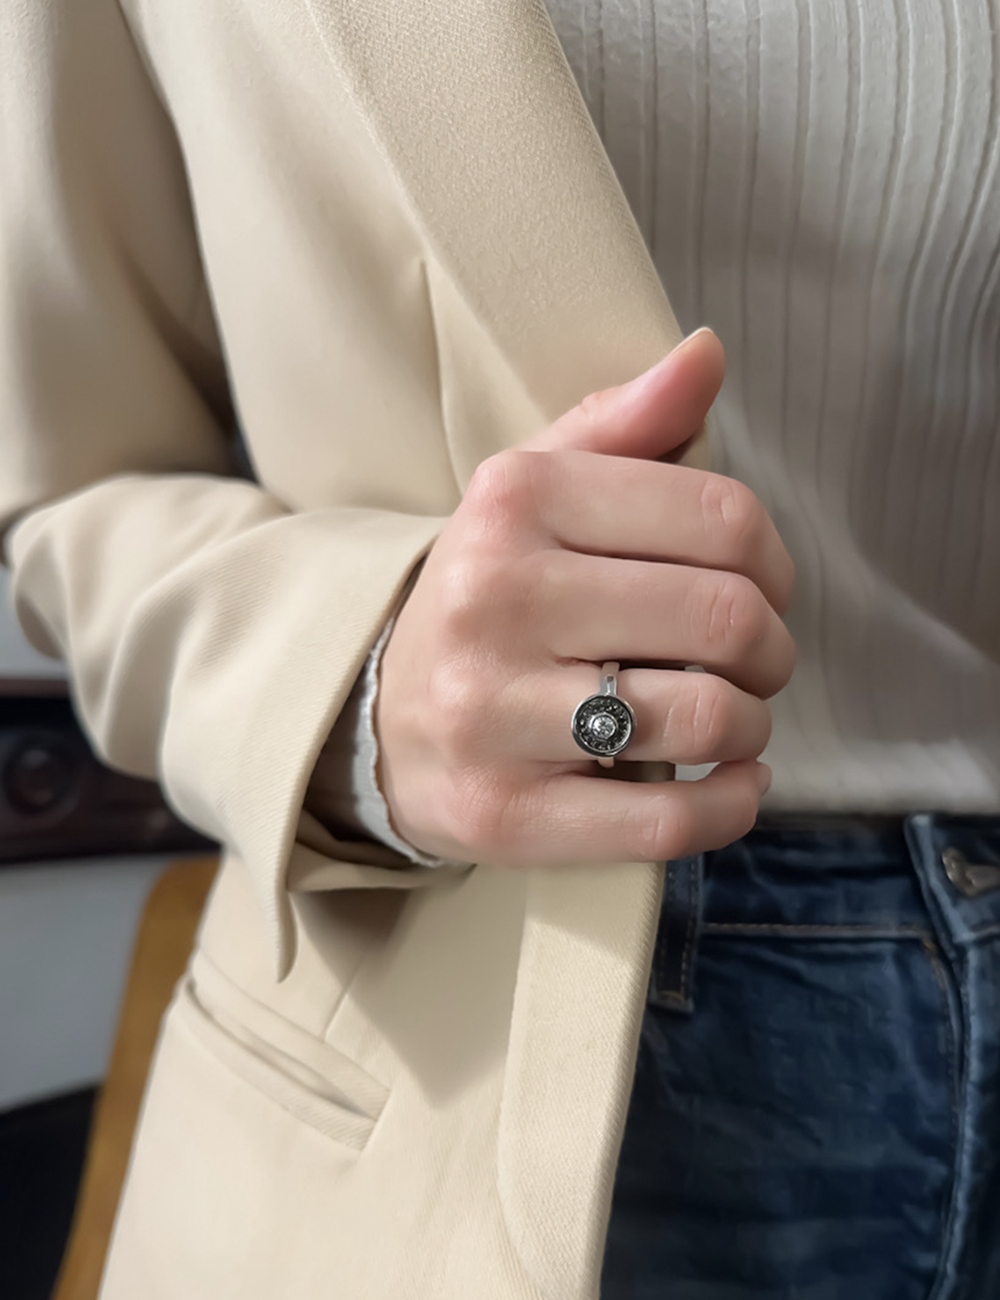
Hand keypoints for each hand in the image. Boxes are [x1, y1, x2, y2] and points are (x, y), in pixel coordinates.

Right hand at [376, 329, 794, 865]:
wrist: (377, 716)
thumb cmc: (487, 595)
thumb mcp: (533, 491)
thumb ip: (624, 423)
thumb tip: (708, 351)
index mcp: (515, 503)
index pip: (721, 518)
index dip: (775, 560)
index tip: (762, 588)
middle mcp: (495, 599)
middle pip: (725, 617)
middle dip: (772, 648)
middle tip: (755, 662)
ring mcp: (493, 714)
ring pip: (703, 716)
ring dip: (752, 724)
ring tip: (733, 720)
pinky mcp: (506, 812)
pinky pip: (667, 820)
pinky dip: (731, 805)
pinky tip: (734, 784)